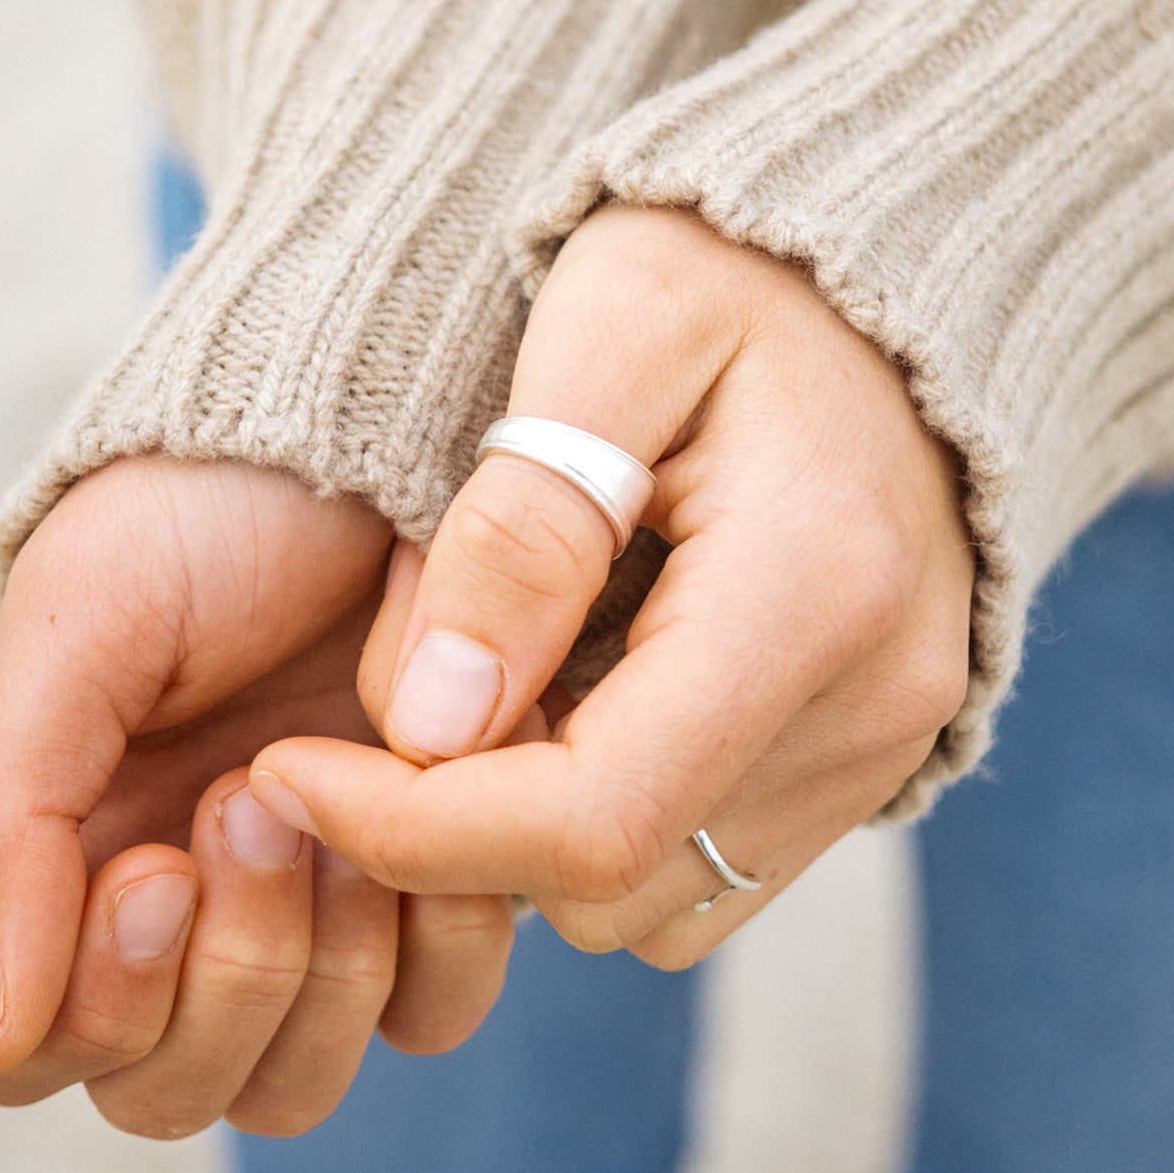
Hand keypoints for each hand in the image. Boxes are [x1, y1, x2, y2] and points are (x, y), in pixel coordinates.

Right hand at [0, 458, 517, 1137]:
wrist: (384, 430)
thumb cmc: (211, 516)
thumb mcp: (85, 625)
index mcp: (57, 866)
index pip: (29, 1058)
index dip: (91, 1004)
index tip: (154, 867)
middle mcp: (178, 922)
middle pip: (170, 1090)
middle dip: (226, 973)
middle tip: (262, 801)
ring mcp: (311, 922)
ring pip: (296, 1081)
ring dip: (328, 965)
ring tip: (346, 794)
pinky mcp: (433, 900)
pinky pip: (434, 1013)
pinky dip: (443, 937)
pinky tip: (438, 803)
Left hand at [247, 206, 974, 968]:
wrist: (883, 269)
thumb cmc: (733, 271)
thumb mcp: (609, 332)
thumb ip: (518, 527)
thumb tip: (427, 724)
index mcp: (814, 592)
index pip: (592, 817)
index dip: (410, 829)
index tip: (286, 767)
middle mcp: (875, 702)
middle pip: (608, 883)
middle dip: (468, 816)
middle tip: (416, 664)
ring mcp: (887, 745)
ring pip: (649, 903)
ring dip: (540, 821)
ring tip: (513, 658)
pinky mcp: (877, 760)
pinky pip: (704, 870)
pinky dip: (616, 813)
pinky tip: (588, 683)